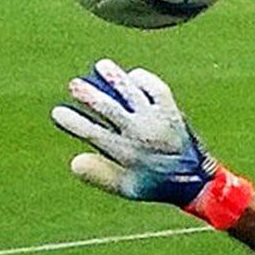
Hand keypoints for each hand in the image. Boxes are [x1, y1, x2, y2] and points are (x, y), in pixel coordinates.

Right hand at [51, 60, 248, 226]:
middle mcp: (140, 133)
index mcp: (126, 153)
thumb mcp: (127, 188)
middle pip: (109, 109)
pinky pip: (157, 90)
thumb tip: (73, 161)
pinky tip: (133, 75)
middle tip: (74, 85)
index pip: (92, 133)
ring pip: (132, 94)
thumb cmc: (157, 185)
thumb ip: (100, 176)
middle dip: (90, 96)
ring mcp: (157, 120)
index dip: (73, 122)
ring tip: (102, 65)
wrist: (197, 181)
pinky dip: (145, 80)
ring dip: (115, 78)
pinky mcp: (172, 112)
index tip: (57, 112)